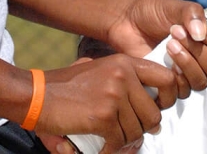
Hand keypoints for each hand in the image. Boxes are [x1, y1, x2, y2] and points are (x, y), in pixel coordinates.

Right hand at [29, 53, 179, 153]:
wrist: (38, 95)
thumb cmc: (67, 85)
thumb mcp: (99, 70)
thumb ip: (124, 82)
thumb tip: (150, 111)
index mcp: (125, 62)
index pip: (166, 77)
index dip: (168, 97)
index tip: (157, 109)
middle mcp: (123, 75)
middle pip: (154, 112)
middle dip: (144, 128)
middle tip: (131, 132)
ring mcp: (114, 94)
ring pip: (137, 130)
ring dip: (127, 141)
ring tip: (113, 138)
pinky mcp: (103, 115)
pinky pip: (120, 141)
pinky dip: (112, 149)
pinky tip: (103, 147)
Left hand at [107, 0, 206, 97]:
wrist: (126, 21)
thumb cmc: (153, 12)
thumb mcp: (175, 6)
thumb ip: (193, 14)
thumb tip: (201, 34)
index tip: (204, 31)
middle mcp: (201, 60)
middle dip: (199, 52)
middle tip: (177, 32)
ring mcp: (186, 74)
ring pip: (200, 82)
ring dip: (187, 63)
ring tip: (169, 44)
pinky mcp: (169, 86)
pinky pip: (181, 91)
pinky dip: (174, 75)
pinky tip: (162, 58)